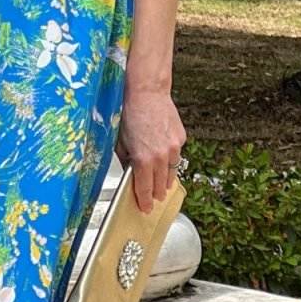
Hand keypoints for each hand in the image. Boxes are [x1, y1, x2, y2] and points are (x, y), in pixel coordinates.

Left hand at [116, 86, 186, 212]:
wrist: (147, 92)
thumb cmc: (130, 113)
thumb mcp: (120, 141)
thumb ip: (126, 160)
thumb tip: (129, 173)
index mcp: (143, 159)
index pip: (145, 189)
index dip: (144, 201)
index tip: (144, 208)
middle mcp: (161, 156)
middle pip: (160, 186)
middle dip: (155, 194)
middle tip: (151, 199)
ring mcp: (173, 148)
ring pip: (171, 173)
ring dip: (165, 180)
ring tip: (160, 185)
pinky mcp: (180, 139)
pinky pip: (176, 156)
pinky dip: (170, 160)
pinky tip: (163, 158)